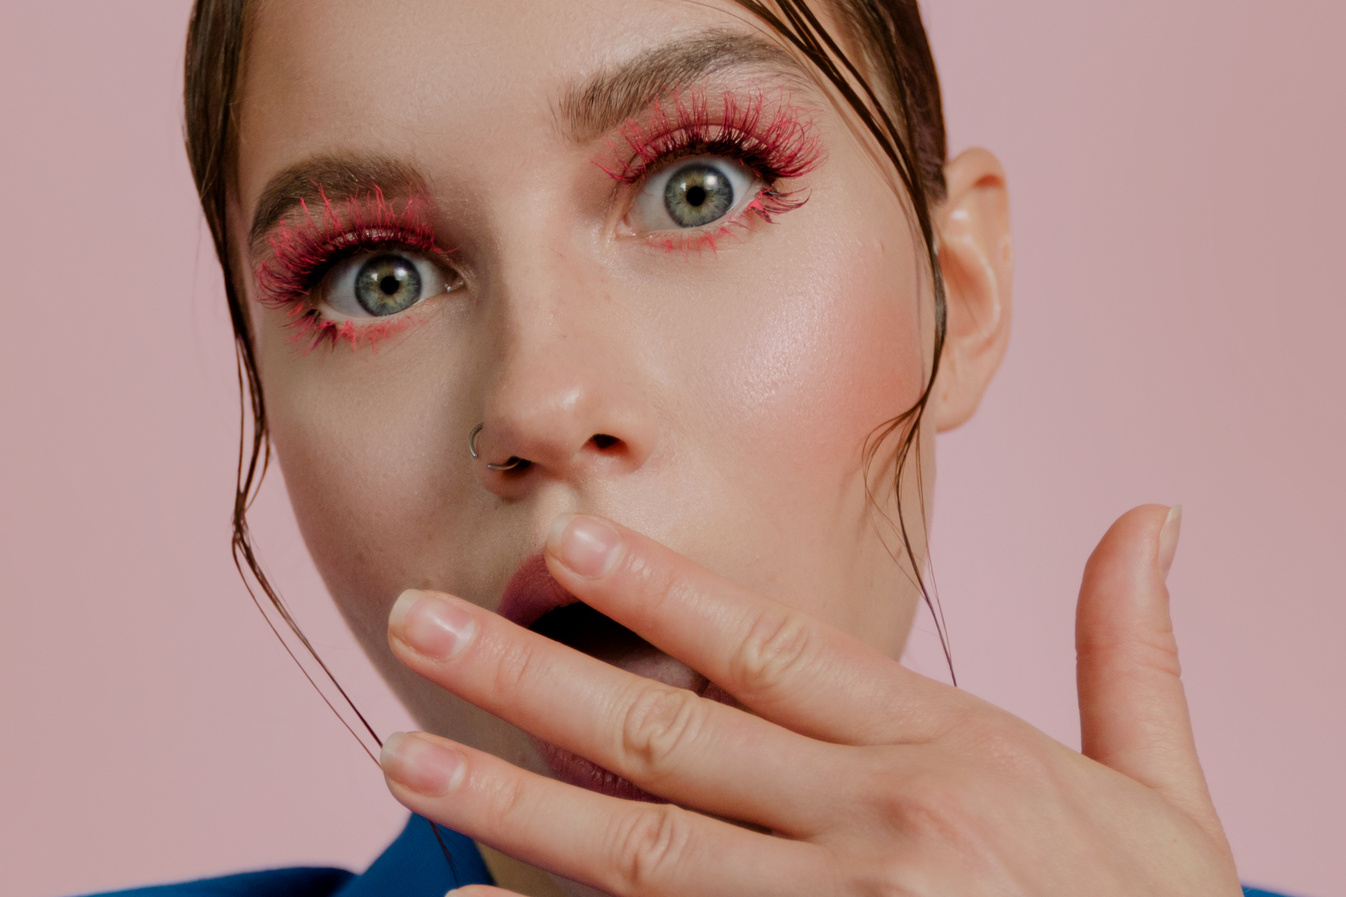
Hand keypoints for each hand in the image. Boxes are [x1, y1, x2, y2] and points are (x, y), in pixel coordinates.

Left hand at [379, 504, 1241, 895]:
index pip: (776, 647)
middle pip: (674, 736)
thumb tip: (1151, 518)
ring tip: (408, 757)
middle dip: (535, 677)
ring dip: (513, 802)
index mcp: (948, 752)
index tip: (570, 544)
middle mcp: (879, 828)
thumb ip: (1129, 652)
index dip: (664, 589)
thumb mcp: (1160, 795)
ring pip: (642, 854)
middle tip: (422, 622)